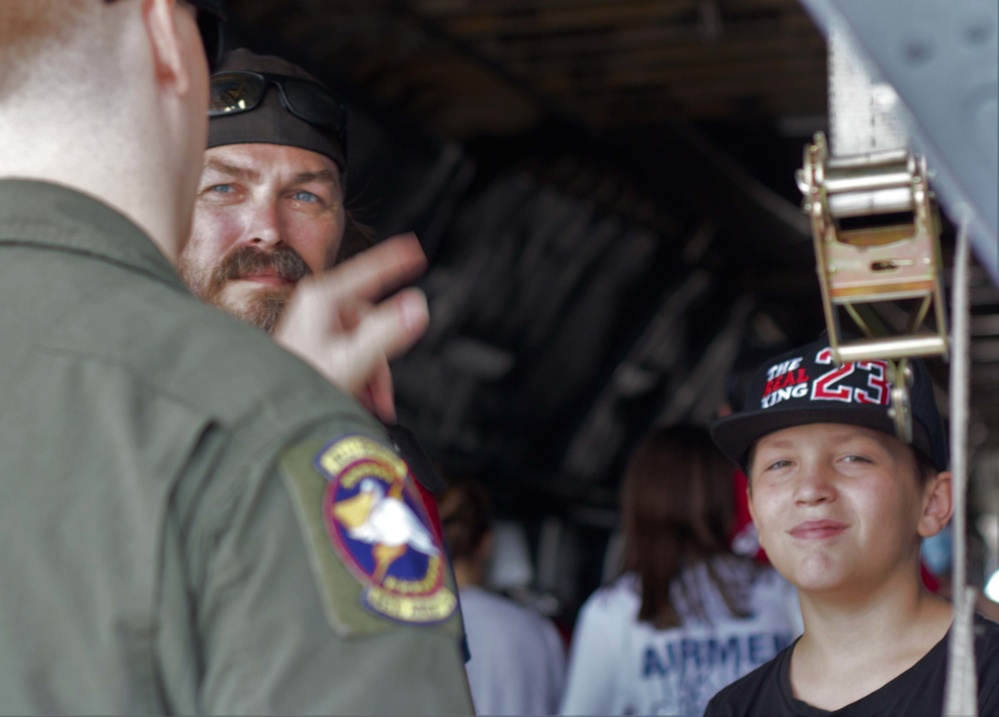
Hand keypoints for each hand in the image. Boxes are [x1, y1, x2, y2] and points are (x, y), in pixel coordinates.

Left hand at [273, 233, 428, 422]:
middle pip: (373, 322)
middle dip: (381, 362)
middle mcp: (319, 306)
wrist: (273, 414)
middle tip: (381, 396)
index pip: (370, 271)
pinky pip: (351, 350)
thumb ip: (388, 332)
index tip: (416, 251)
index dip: (396, 261)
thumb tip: (416, 306)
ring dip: (372, 374)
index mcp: (325, 299)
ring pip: (365, 341)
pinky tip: (358, 396)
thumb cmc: (300, 386)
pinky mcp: (315, 342)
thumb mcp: (352, 360)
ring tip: (368, 402)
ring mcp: (316, 323)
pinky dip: (360, 374)